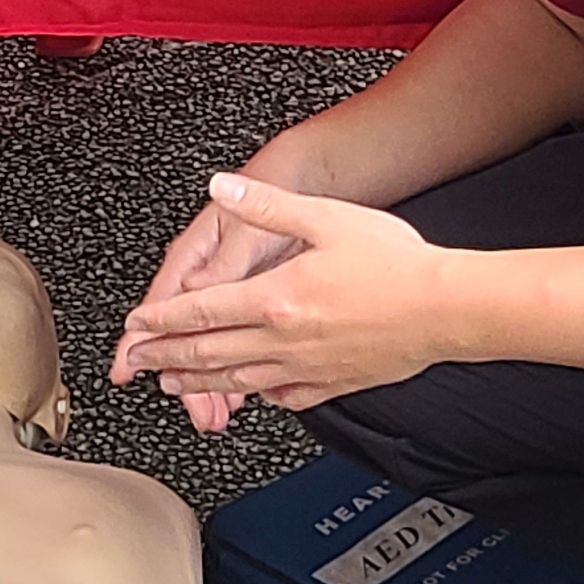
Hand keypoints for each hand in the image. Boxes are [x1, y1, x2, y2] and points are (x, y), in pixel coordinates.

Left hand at [112, 174, 453, 422]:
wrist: (447, 309)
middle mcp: (284, 340)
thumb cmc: (395, 264)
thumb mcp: (326, 218)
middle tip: (136, 362)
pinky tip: (250, 394)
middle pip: (209, 353)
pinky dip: (257, 396)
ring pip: (238, 380)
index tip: (136, 326)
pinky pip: (283, 397)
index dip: (162, 320)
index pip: (201, 312)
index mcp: (276, 298)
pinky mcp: (332, 384)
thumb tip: (223, 186)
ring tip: (173, 384)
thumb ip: (268, 205)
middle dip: (166, 357)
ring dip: (198, 382)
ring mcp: (307, 368)